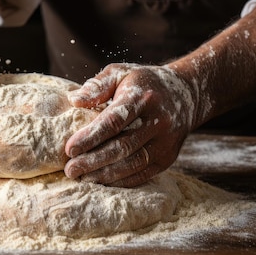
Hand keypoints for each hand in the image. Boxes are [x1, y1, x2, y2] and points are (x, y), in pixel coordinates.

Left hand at [63, 63, 197, 186]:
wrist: (186, 93)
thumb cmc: (142, 83)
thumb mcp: (120, 72)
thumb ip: (97, 85)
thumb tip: (74, 100)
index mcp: (142, 97)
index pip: (114, 121)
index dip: (91, 137)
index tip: (69, 149)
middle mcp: (158, 121)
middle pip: (122, 146)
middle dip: (93, 160)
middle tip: (70, 169)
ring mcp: (166, 141)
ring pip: (133, 163)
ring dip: (105, 174)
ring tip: (82, 178)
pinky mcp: (168, 157)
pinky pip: (143, 173)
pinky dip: (121, 180)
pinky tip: (101, 181)